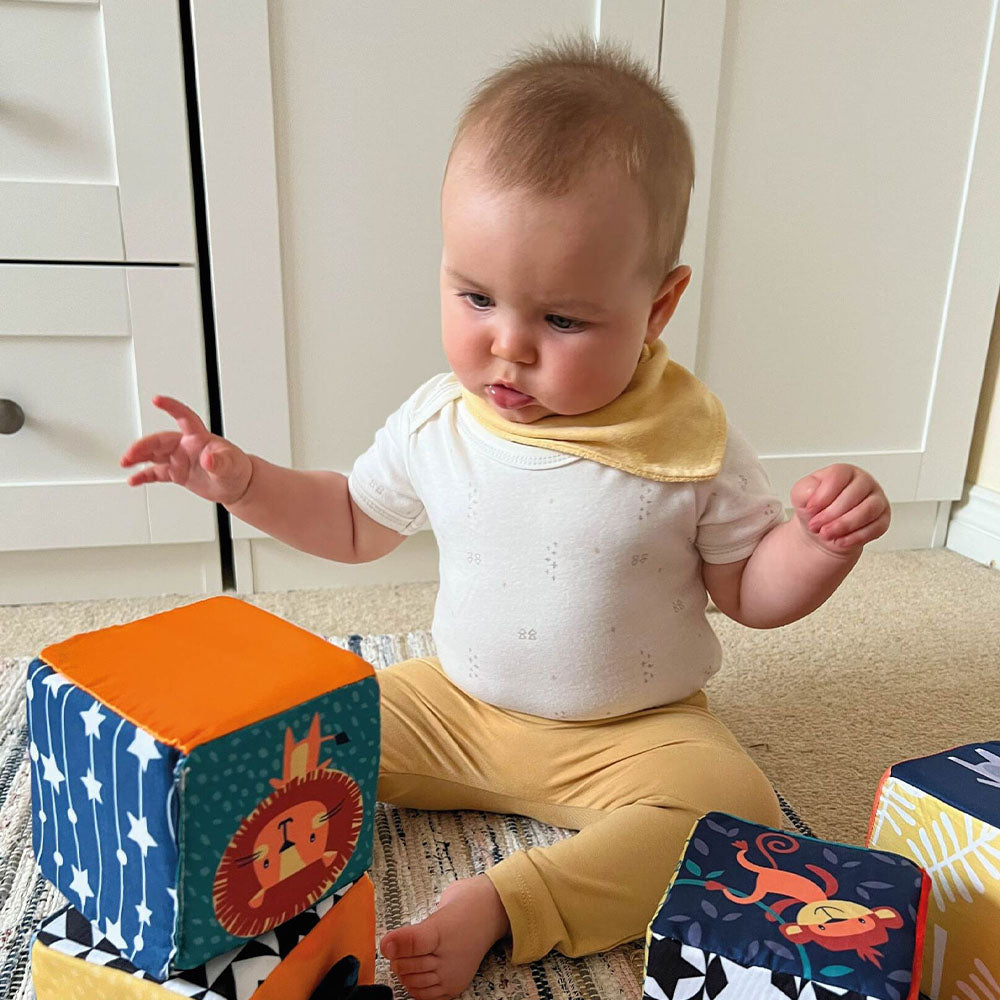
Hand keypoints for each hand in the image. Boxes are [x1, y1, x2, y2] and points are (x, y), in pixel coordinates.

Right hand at [120, 396, 252, 505]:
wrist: (237, 485)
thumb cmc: (237, 469)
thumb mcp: (231, 465)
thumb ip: (220, 461)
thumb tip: (209, 458)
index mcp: (199, 438)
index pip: (183, 417)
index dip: (171, 407)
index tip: (157, 400)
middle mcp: (186, 446)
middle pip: (160, 440)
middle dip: (144, 446)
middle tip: (131, 454)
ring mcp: (180, 459)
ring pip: (154, 454)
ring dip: (139, 457)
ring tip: (126, 462)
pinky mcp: (177, 473)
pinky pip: (156, 472)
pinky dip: (144, 475)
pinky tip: (134, 479)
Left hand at [790, 464, 889, 553]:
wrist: (822, 530)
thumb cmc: (815, 509)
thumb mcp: (801, 495)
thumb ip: (804, 489)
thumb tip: (813, 492)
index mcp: (844, 472)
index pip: (838, 476)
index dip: (822, 495)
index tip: (810, 509)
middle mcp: (864, 483)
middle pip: (853, 495)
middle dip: (831, 514)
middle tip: (816, 526)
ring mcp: (877, 500)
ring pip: (868, 510)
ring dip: (844, 525)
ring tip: (826, 534)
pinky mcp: (882, 519)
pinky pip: (876, 527)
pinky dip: (855, 537)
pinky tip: (840, 540)